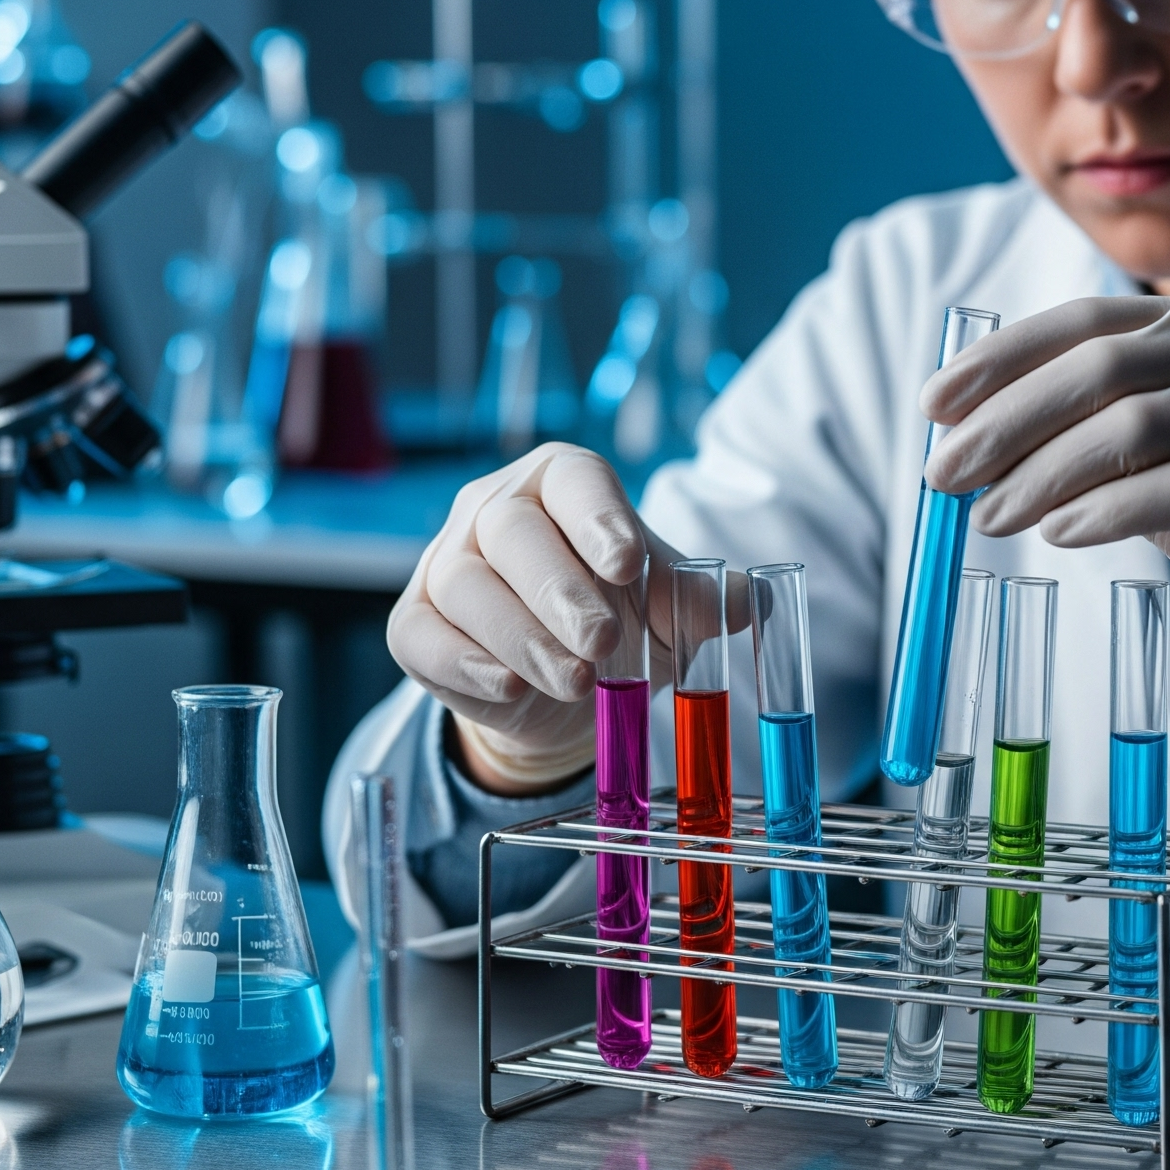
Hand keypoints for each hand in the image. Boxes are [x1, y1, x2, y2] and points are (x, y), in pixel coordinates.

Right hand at [387, 443, 742, 791]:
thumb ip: (706, 600)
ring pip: (466, 586)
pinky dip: (465, 663)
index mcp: (562, 483)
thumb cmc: (621, 622)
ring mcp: (446, 563)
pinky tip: (509, 686)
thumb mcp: (668, 609)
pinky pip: (423, 635)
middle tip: (603, 641)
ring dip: (524, 638)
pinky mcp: (416, 624)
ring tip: (575, 680)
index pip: (575, 481)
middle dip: (560, 591)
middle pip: (513, 532)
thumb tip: (753, 599)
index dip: (599, 518)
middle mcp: (495, 509)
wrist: (565, 688)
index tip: (629, 563)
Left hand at [923, 297, 1169, 739]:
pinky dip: (1104, 511)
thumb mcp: (1159, 449)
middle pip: (1100, 369)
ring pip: (1131, 428)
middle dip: (1005, 423)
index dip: (1001, 359)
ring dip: (1041, 475)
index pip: (1086, 319)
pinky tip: (1060, 533)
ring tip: (988, 518)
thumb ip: (1089, 422)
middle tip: (942, 474)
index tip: (933, 403)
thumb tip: (967, 432)